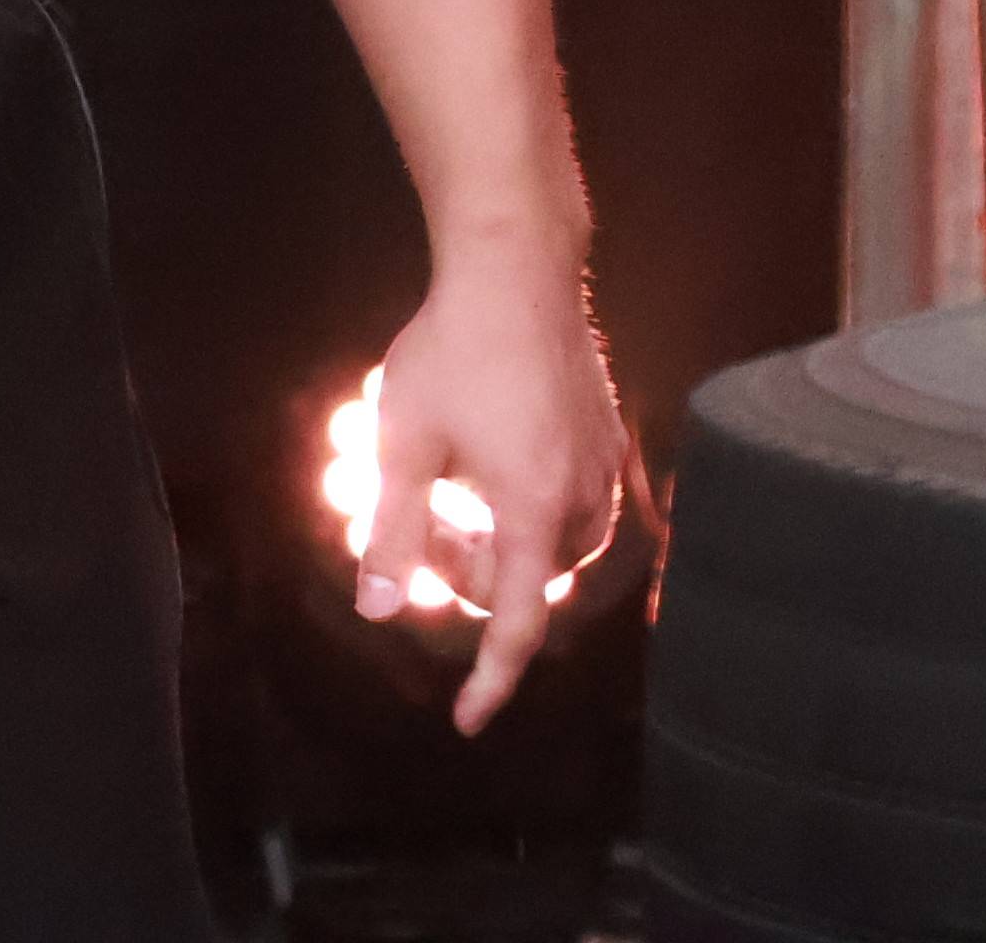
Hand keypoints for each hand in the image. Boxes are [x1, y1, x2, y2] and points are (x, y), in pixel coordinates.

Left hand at [342, 255, 627, 733]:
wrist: (516, 265)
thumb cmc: (454, 349)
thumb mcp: (402, 443)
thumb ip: (390, 531)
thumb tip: (377, 607)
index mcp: (533, 511)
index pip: (514, 624)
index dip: (490, 680)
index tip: (467, 719)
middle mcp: (583, 496)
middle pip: (535, 585)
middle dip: (480, 582)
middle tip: (429, 536)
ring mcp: (603, 461)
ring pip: (565, 547)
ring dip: (512, 547)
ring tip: (459, 498)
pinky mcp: (608, 429)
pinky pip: (586, 503)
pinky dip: (543, 512)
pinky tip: (501, 469)